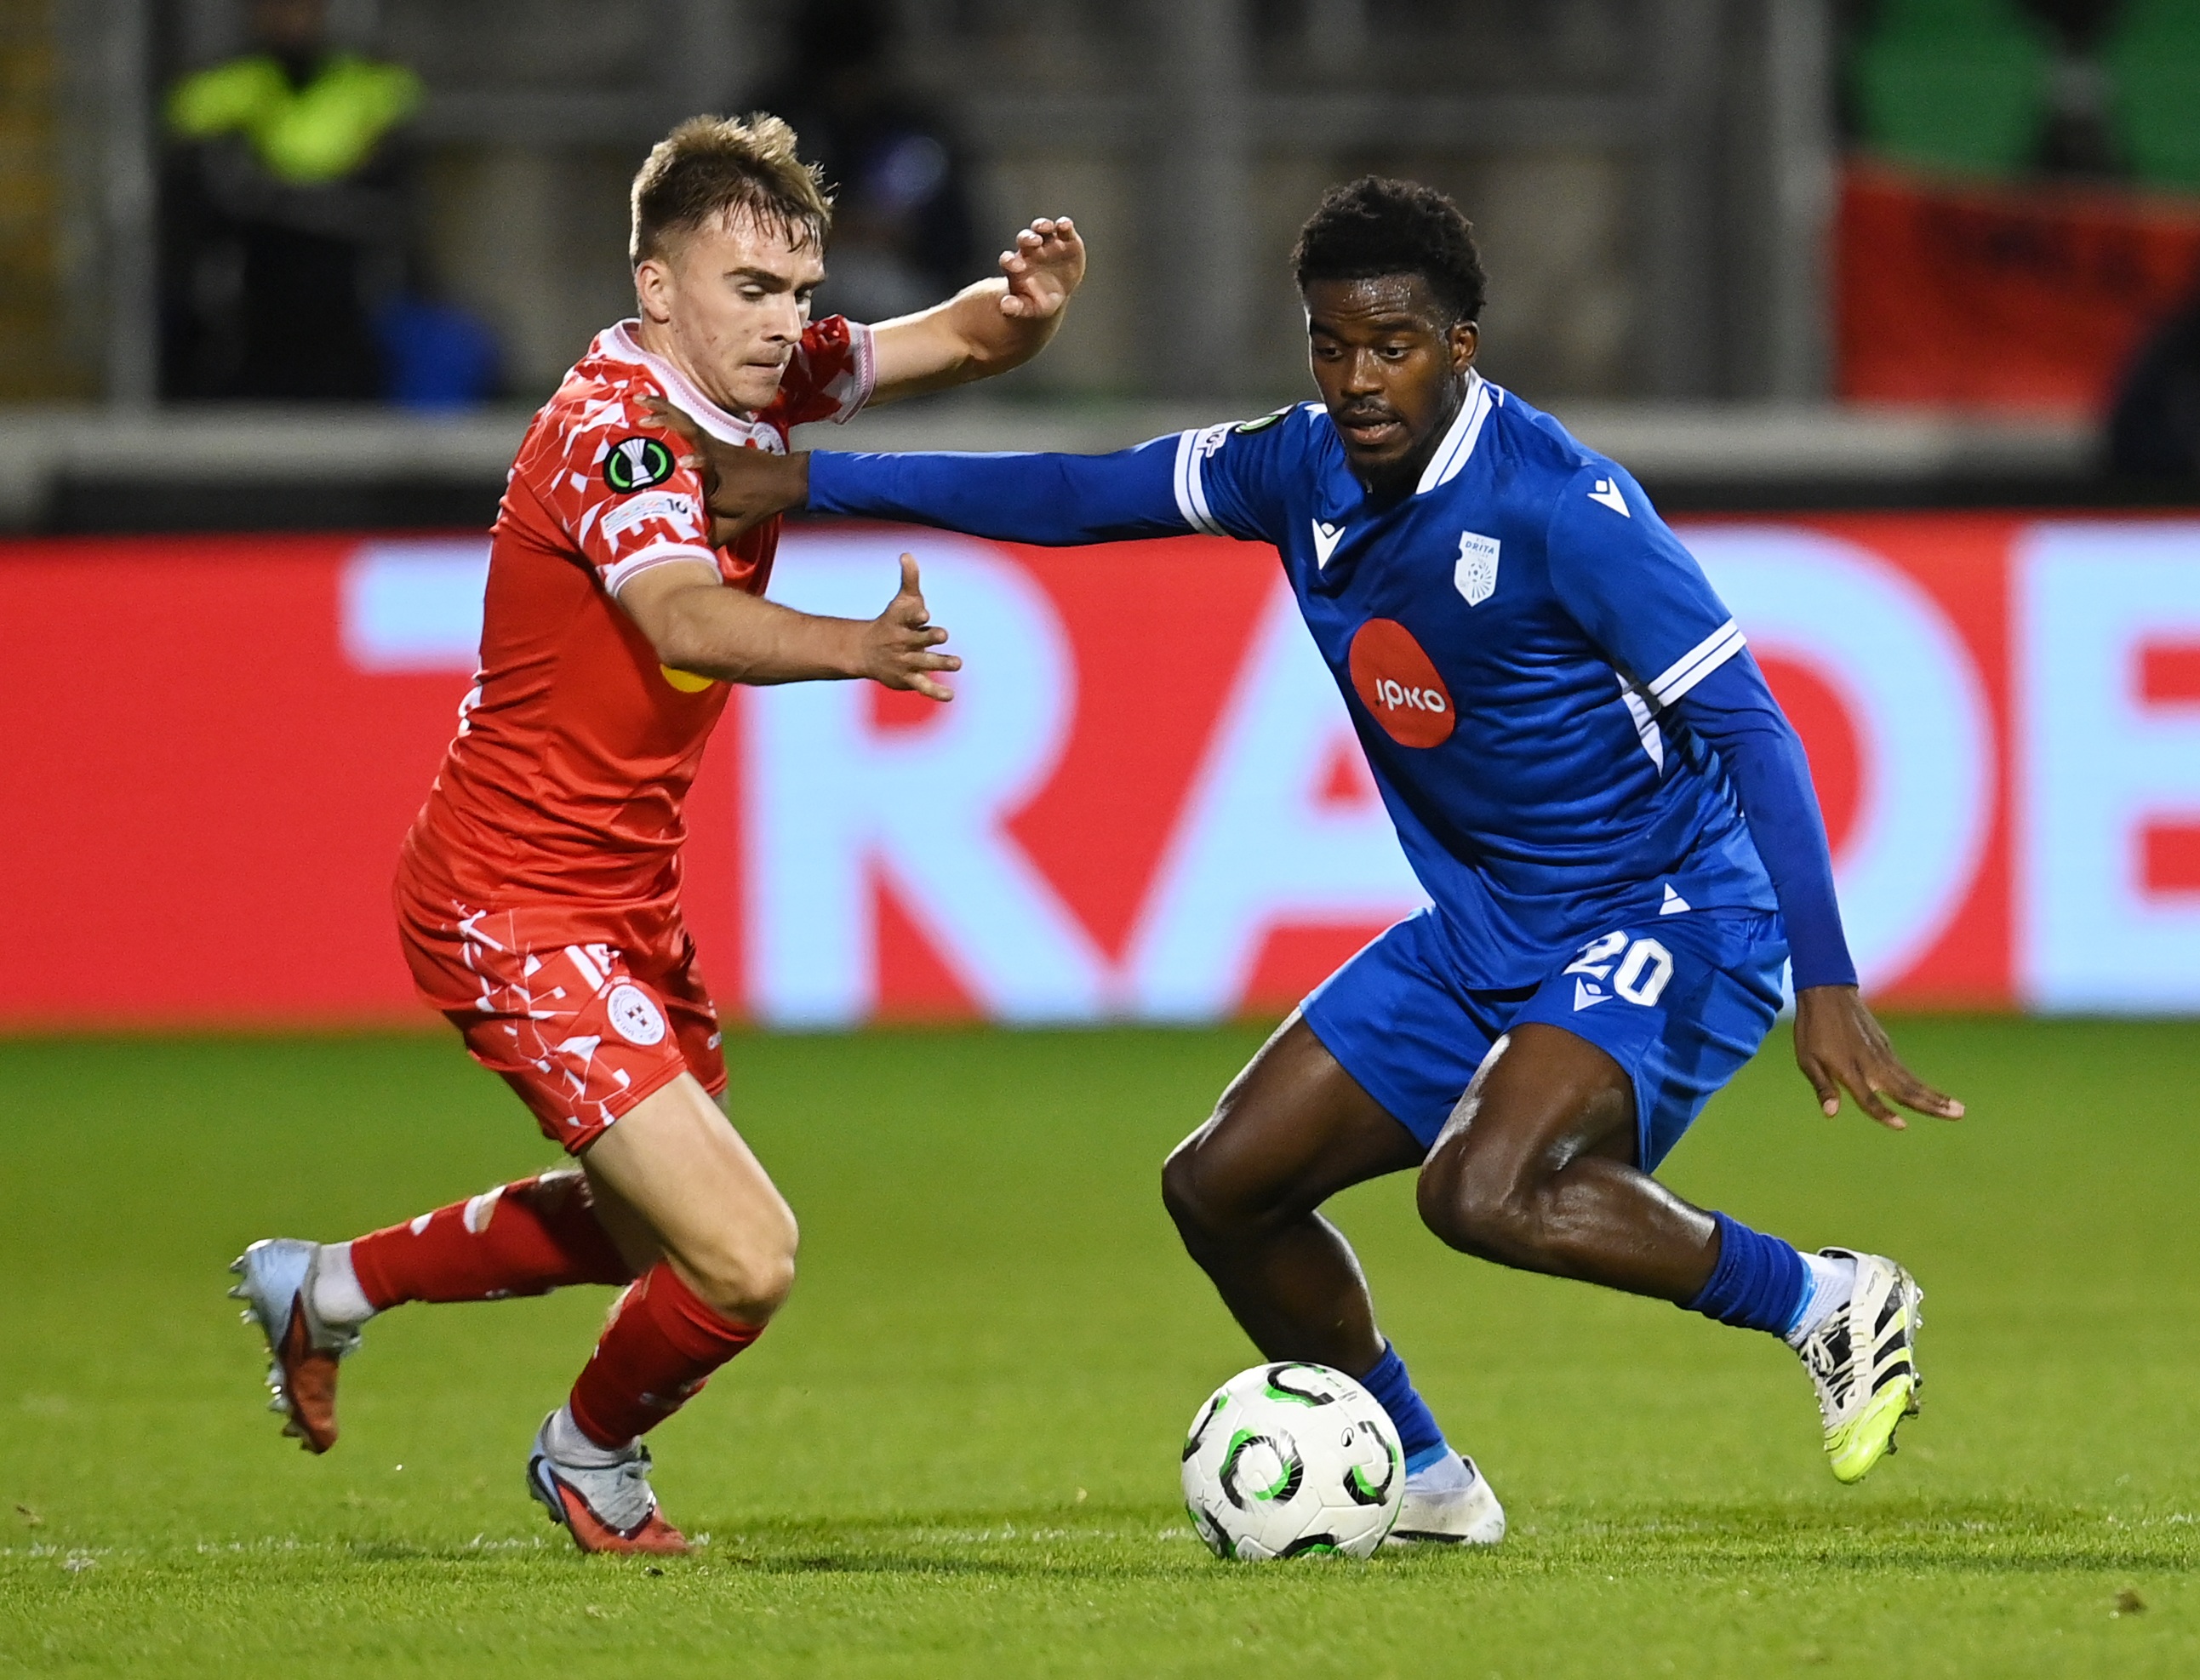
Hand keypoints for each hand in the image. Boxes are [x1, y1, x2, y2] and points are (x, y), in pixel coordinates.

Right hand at [637, 395, 809, 543]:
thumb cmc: (760, 503)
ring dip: (663, 412)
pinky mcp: (711, 439)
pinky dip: (669, 411)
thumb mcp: (737, 527)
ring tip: (639, 399)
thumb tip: (682, 553)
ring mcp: (712, 444)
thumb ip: (710, 537)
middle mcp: (713, 456)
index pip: (704, 470)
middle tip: (641, 421)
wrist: (785, 479)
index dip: (696, 464)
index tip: (684, 460)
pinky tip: (651, 403)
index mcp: (720, 479)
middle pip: (689, 437)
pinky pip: (687, 423)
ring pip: (686, 424)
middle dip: (667, 427)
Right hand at [861, 554, 959, 700]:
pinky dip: (936, 692)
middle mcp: (902, 642)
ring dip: (940, 663)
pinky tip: (951, 696)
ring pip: (924, 663)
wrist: (867, 651)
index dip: (916, 615)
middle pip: (917, 640)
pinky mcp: (909, 678)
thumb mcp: (901, 601)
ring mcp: (905, 662)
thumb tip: (907, 554)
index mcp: (900, 622)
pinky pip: (923, 686)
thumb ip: (909, 579)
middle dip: (929, 638)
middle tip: (942, 634)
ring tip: (957, 663)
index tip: (924, 613)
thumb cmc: (892, 622)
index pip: (907, 617)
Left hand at [997, 217, 1083, 320]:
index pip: (1008, 260)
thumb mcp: (1028, 309)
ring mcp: (1047, 243)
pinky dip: (1064, 225)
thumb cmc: (1037, 301)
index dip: (1010, 261)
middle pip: (1024, 238)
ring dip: (1043, 225)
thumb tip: (1006, 307)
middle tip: (1034, 242)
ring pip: (1041, 228)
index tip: (1016, 267)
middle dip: (1027, 238)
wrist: (1055, 296)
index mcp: (1016, 266)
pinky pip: (1064, 229)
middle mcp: (1029, 250)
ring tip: (1046, 227)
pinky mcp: (1066, 240)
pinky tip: (1065, 225)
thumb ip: (1016, 308)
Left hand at [1793, 985, 1963, 1129]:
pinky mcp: (1886, 1046)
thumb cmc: (1812, 1029)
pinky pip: (1906, 1071)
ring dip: (1936, 1096)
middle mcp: (1870, 1063)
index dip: (1882, 1113)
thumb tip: (1831, 1114)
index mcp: (1847, 1068)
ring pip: (1912, 1081)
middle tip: (1959, 1115)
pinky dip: (1922, 1086)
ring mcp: (1881, 1053)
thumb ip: (1822, 1087)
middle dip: (1931, 1105)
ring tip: (1959, 1110)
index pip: (1868, 1097)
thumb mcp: (1806, 1060)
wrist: (1827, 992)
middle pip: (1904, 1089)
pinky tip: (1934, 1096)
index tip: (1901, 1126)